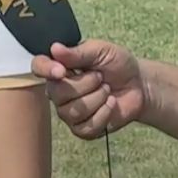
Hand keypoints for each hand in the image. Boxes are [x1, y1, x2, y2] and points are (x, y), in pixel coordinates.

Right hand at [31, 40, 145, 139]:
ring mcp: (69, 112)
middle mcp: (59, 91)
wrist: (138, 85)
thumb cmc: (118, 65)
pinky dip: (103, 113)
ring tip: (107, 90)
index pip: (39, 67)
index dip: (46, 69)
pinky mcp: (82, 128)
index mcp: (61, 68)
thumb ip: (79, 52)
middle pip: (57, 93)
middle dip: (86, 84)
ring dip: (97, 98)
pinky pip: (85, 126)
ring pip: (72, 111)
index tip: (62, 71)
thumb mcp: (102, 50)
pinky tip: (110, 104)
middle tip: (101, 77)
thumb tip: (54, 49)